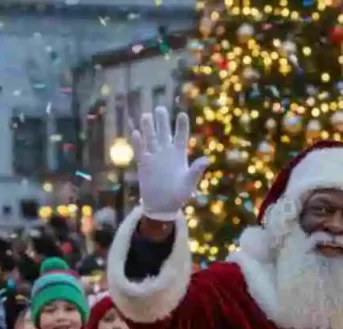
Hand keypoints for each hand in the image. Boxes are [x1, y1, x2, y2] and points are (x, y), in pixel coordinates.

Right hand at [131, 106, 210, 220]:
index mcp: (179, 154)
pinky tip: (136, 133)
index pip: (180, 136)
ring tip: (146, 115)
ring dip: (148, 127)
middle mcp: (166, 152)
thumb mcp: (189, 184)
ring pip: (150, 138)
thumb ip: (196, 171)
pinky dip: (138, 142)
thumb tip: (207, 159)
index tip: (182, 114)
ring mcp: (154, 157)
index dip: (181, 126)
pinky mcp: (143, 164)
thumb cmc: (179, 195)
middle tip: (160, 108)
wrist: (162, 206)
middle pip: (163, 132)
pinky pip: (140, 150)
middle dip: (162, 120)